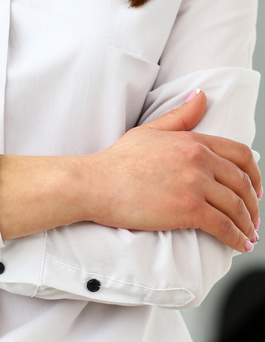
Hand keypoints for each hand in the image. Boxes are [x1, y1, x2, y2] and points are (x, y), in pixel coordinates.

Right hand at [86, 91, 260, 251]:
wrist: (93, 183)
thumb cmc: (114, 161)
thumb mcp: (148, 131)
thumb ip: (179, 117)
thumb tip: (201, 96)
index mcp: (192, 141)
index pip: (240, 155)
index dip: (254, 174)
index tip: (254, 189)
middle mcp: (199, 159)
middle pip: (242, 183)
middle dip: (253, 203)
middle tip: (252, 217)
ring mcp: (195, 184)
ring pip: (237, 206)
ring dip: (247, 224)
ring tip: (246, 235)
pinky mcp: (188, 209)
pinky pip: (223, 226)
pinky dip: (236, 237)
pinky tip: (239, 244)